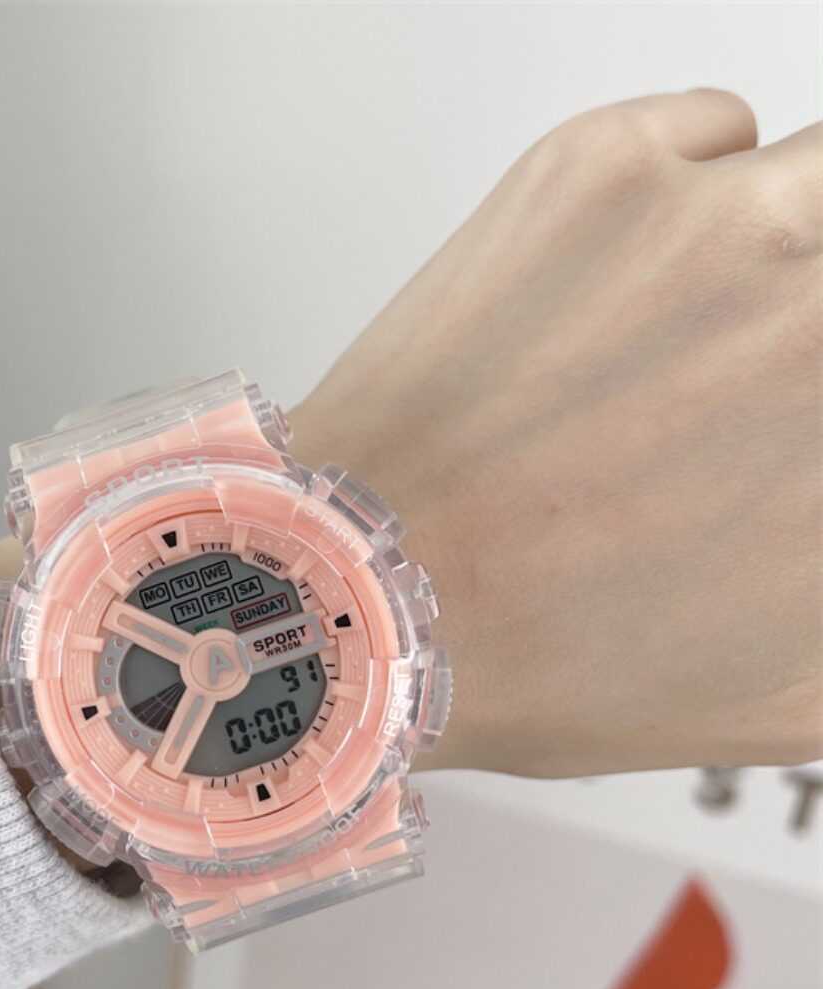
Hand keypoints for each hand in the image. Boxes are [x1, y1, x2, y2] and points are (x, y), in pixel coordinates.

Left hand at [290, 91, 821, 776]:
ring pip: (819, 177)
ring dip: (789, 240)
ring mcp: (714, 229)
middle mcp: (810, 322)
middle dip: (806, 319)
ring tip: (704, 320)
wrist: (370, 597)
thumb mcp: (781, 699)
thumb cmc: (542, 662)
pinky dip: (697, 186)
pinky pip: (714, 129)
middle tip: (749, 368)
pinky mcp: (602, 172)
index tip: (793, 418)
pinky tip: (632, 279)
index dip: (816, 409)